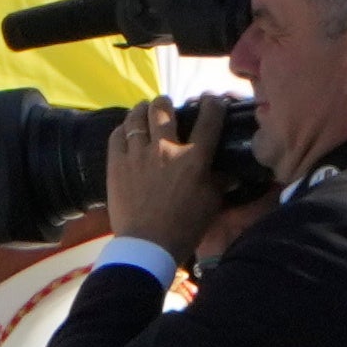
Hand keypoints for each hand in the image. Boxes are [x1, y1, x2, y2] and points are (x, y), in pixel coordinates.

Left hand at [98, 97, 227, 256]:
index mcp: (194, 158)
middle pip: (164, 110)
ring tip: (143, 109)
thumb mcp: (211, 205)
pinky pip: (117, 136)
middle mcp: (166, 148)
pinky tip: (125, 129)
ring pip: (136, 118)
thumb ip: (220, 183)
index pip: (208, 120)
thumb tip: (231, 174)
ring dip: (142, 110)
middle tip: (166, 104)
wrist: (147, 245)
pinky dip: (122, 128)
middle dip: (166, 102)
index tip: (211, 101)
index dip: (212, 105)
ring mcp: (138, 154)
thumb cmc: (185, 228)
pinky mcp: (116, 164)